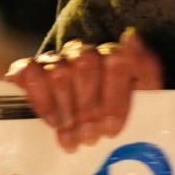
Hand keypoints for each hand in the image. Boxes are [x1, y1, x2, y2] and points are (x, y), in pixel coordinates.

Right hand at [5, 29, 163, 151]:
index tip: (113, 129)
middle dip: (90, 107)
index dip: (115, 97)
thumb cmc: (113, 110)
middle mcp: (83, 52)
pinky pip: (29, 74)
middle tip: (91, 136)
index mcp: (113, 55)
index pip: (116, 60)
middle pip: (86, 65)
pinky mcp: (29, 70)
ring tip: (73, 138)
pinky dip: (41, 101)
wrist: (81, 118)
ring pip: (59, 74)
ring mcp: (55, 60)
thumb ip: (146, 69)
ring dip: (67, 111)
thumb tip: (131, 36)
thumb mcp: (140, 94)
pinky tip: (52, 123)